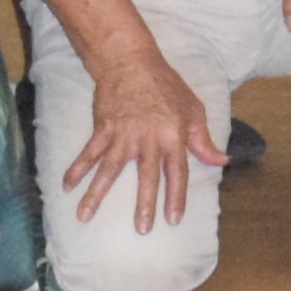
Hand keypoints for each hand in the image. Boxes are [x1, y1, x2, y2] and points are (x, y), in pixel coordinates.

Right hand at [57, 47, 226, 232]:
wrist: (131, 61)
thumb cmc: (166, 85)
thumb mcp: (193, 108)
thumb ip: (204, 140)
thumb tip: (223, 162)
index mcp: (173, 135)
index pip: (176, 171)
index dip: (176, 196)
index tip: (173, 219)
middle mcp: (148, 138)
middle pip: (146, 176)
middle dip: (144, 203)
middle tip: (141, 229)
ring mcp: (123, 134)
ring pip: (109, 169)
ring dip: (96, 194)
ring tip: (84, 216)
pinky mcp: (103, 128)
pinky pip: (89, 152)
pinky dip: (77, 169)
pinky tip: (67, 186)